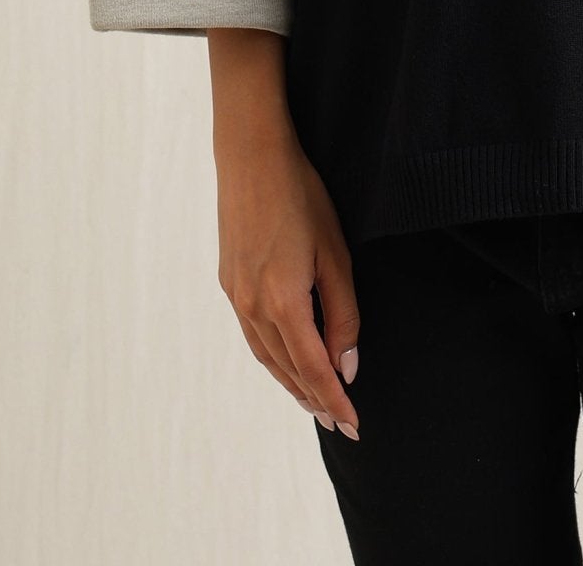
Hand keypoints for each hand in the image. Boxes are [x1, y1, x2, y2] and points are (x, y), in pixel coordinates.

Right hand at [215, 124, 362, 437]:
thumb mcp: (335, 254)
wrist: (251, 158)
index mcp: (282, 302)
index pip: (313, 369)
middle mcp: (252, 307)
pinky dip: (273, 358)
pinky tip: (286, 361)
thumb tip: (347, 364)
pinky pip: (253, 335)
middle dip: (315, 399)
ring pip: (267, 356)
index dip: (334, 399)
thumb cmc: (301, 197)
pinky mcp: (229, 283)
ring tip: (314, 403)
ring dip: (291, 384)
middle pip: (287, 369)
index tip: (352, 424)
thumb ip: (343, 314)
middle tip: (339, 423)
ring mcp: (236, 296)